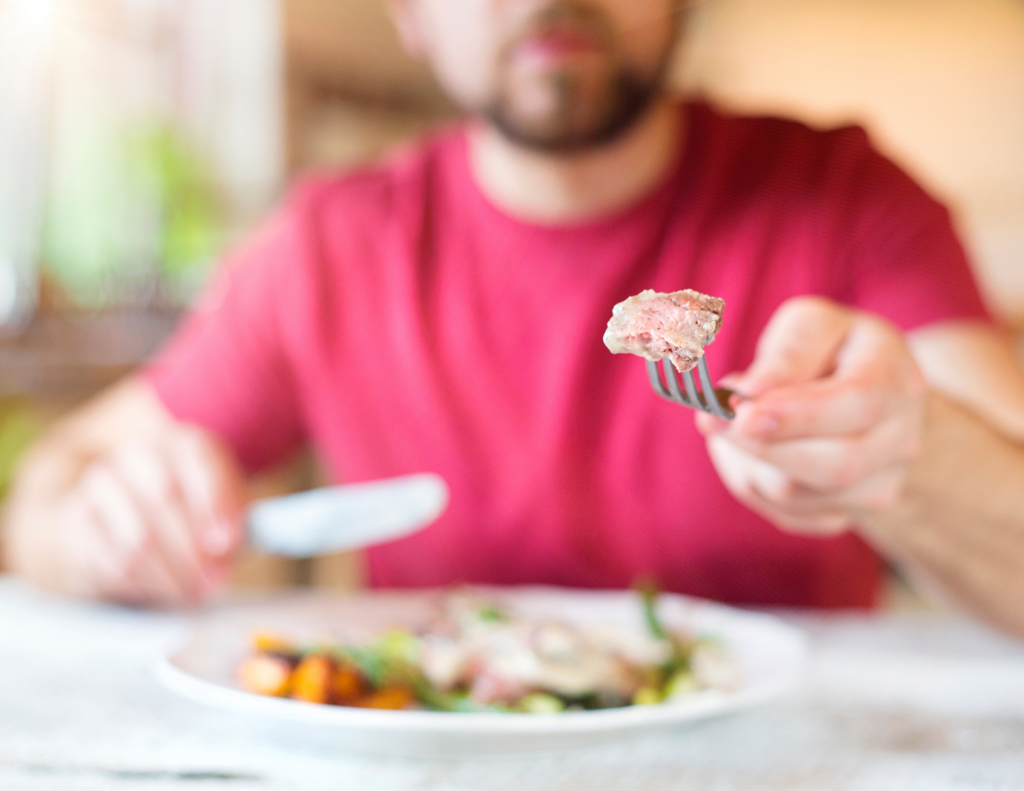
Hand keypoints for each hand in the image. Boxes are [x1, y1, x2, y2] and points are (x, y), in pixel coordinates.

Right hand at [55, 428, 246, 606]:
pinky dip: (140, 584)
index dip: (215, 503)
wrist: (119, 515)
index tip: (226, 545)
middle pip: (163, 493)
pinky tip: (159, 589)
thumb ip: (234, 523)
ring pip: (135, 534)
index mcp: (184, 445)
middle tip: (212, 582)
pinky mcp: (75, 520)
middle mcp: (140, 454)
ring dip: (168, 573)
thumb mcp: (221, 511)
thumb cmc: (189, 515)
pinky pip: (108, 559)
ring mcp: (102, 483)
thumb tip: (227, 548)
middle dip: (192, 548)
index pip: (200, 459)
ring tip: (190, 592)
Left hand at [695, 297, 926, 534]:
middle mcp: (902, 438)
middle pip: (837, 466)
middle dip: (762, 447)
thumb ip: (784, 357)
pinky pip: (788, 514)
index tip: (743, 414)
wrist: (867, 392)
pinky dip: (754, 483)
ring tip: (734, 424)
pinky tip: (754, 450)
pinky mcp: (850, 512)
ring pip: (799, 494)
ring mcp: (881, 483)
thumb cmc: (830, 350)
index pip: (857, 405)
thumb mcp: (811, 328)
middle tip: (712, 421)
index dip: (797, 415)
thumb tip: (749, 392)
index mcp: (896, 379)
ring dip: (748, 461)